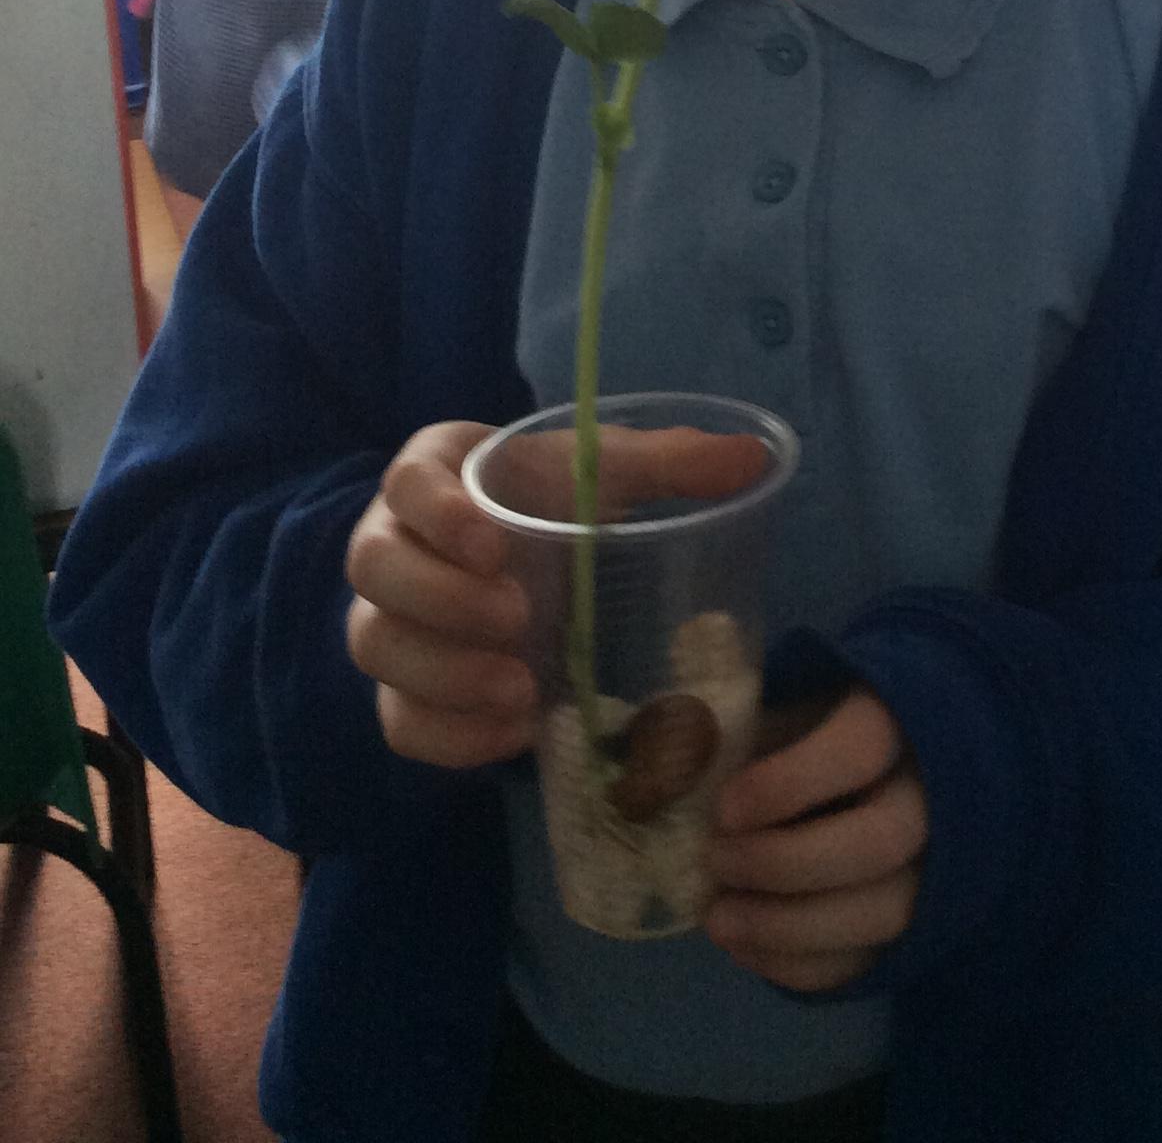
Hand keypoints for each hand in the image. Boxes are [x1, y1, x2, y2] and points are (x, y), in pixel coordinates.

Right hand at [344, 421, 768, 770]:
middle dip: (440, 599)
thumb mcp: (606, 471)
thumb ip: (669, 462)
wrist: (530, 557)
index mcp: (435, 472)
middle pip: (374, 568)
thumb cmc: (560, 496)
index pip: (406, 482)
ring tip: (522, 688)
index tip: (496, 543)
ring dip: (443, 673)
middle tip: (519, 618)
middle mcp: (391, 541)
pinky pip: (397, 718)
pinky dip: (447, 733)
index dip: (437, 512)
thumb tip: (756, 458)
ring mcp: (388, 618)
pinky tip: (511, 733)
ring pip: (376, 646)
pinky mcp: (402, 687)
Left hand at [706, 691, 926, 992]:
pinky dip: (799, 964)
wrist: (876, 770)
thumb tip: (665, 763)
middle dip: (785, 862)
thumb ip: (734, 728)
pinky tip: (744, 946)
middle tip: (716, 859)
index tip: (726, 807)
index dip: (792, 782)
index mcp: (900, 718)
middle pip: (879, 842)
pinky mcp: (914, 927)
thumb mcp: (781, 706)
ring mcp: (933, 868)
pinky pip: (868, 961)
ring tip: (716, 919)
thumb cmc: (813, 730)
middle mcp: (933, 795)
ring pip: (882, 914)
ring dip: (788, 927)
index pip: (863, 747)